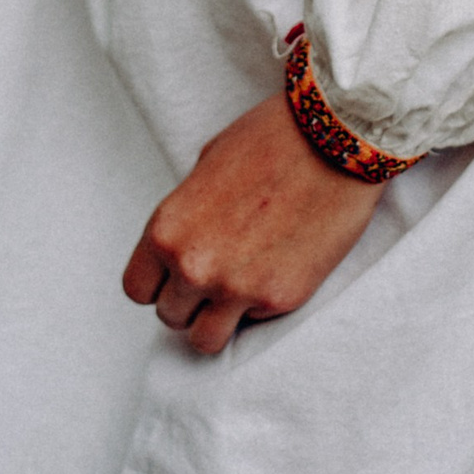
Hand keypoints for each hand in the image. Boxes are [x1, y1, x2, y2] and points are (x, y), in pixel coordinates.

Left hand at [121, 91, 384, 355]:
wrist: (336, 134)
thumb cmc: (273, 136)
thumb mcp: (208, 164)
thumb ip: (188, 214)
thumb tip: (186, 240)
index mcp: (167, 229)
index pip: (137, 289)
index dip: (159, 281)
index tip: (178, 274)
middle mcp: (193, 266)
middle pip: (170, 315)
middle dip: (192, 298)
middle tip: (221, 270)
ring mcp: (235, 287)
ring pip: (204, 339)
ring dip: (219, 318)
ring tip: (242, 287)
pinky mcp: (278, 298)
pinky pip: (253, 324)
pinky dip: (261, 305)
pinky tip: (278, 267)